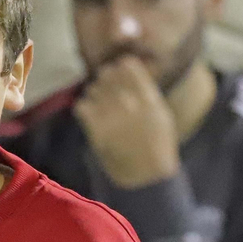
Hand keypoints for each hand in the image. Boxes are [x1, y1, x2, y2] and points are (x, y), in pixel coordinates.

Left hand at [74, 56, 180, 188]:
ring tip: (100, 105)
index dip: (120, 66)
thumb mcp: (161, 114)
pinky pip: (82, 106)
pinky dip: (83, 109)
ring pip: (92, 89)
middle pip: (107, 74)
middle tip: (104, 87)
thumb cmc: (156, 144)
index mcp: (149, 99)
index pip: (128, 66)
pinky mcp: (98, 131)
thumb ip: (147, 91)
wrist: (147, 175)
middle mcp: (131, 105)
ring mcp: (114, 117)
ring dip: (94, 94)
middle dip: (104, 79)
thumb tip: (130, 68)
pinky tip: (90, 116)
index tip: (118, 71)